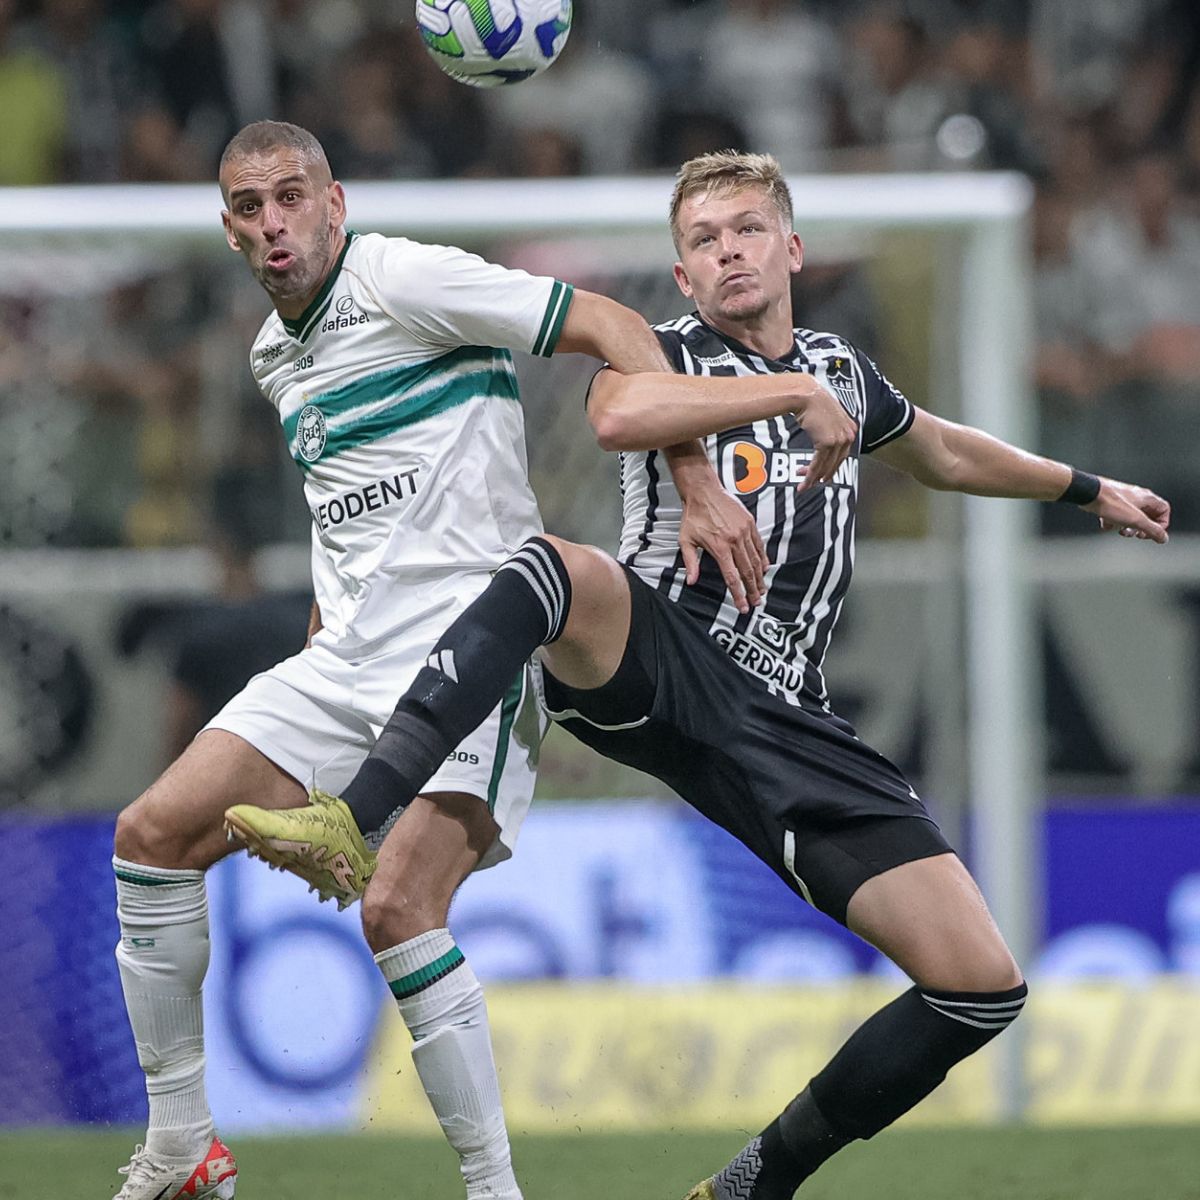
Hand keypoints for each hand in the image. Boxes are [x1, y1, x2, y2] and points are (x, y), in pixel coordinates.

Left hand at [679, 485, 768, 613]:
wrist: (703, 491)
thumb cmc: (693, 515)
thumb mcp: (686, 540)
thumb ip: (690, 562)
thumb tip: (691, 581)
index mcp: (719, 547)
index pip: (732, 577)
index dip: (738, 594)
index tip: (742, 606)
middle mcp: (734, 541)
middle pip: (747, 572)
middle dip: (753, 590)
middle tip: (756, 603)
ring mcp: (744, 531)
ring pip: (756, 560)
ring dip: (760, 578)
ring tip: (762, 590)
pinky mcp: (750, 523)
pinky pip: (759, 545)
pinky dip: (763, 558)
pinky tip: (764, 568)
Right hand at [797, 381, 857, 489]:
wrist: (806, 395)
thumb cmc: (813, 402)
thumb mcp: (828, 417)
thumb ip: (830, 429)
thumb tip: (823, 442)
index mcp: (850, 430)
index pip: (841, 455)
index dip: (830, 467)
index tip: (821, 475)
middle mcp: (848, 435)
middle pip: (835, 463)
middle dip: (821, 475)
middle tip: (811, 483)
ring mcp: (839, 440)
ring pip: (826, 466)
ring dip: (813, 478)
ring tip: (804, 486)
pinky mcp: (827, 442)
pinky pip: (817, 463)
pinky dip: (810, 474)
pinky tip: (804, 480)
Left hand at [1086, 478, 1169, 543]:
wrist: (1088, 493)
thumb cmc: (1111, 503)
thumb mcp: (1136, 520)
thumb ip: (1152, 530)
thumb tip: (1164, 538)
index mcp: (1147, 498)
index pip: (1164, 510)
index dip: (1160, 524)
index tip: (1150, 533)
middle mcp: (1136, 497)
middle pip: (1147, 515)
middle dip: (1141, 528)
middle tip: (1135, 534)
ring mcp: (1122, 499)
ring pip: (1130, 516)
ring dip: (1126, 527)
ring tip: (1119, 530)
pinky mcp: (1109, 502)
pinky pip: (1115, 515)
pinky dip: (1112, 522)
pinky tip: (1106, 524)